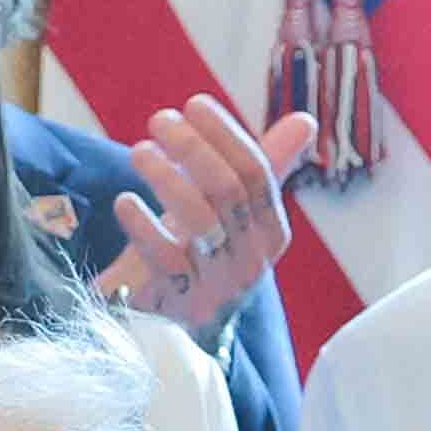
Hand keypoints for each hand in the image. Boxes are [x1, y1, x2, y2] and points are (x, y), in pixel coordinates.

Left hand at [94, 92, 319, 332]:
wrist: (172, 326)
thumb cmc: (203, 255)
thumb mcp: (235, 212)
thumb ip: (266, 167)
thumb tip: (305, 120)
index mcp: (271, 233)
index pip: (256, 173)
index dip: (225, 134)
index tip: (193, 104)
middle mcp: (253, 260)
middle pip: (229, 190)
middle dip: (193, 148)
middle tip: (159, 120)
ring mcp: (219, 284)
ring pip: (199, 219)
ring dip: (166, 177)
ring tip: (140, 151)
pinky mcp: (182, 302)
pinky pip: (165, 257)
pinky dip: (142, 225)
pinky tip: (125, 201)